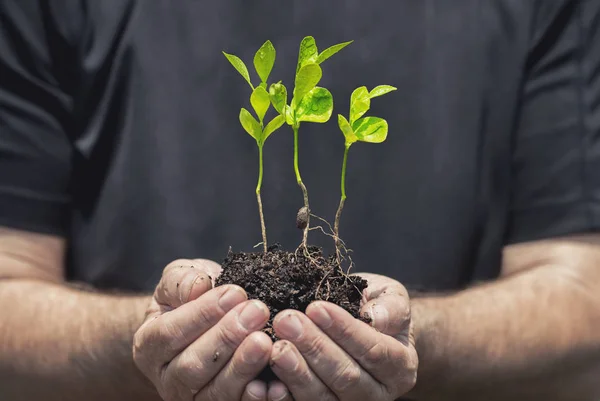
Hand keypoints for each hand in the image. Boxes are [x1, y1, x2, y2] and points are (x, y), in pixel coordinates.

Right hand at [133, 259, 272, 400]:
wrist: (202, 324)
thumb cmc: (190, 298)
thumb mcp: (179, 280)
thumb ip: (181, 280)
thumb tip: (199, 285)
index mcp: (149, 346)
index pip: (170, 333)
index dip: (202, 314)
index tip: (235, 292)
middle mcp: (167, 379)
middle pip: (192, 367)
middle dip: (227, 337)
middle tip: (257, 311)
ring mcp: (193, 399)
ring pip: (215, 392)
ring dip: (243, 366)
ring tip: (265, 340)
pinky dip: (256, 397)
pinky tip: (273, 381)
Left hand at [267, 273, 416, 400]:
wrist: (366, 327)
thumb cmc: (375, 308)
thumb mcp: (391, 297)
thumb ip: (390, 306)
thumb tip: (375, 317)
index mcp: (400, 366)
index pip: (374, 351)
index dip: (344, 330)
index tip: (316, 307)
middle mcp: (378, 394)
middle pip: (346, 377)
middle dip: (314, 347)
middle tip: (286, 321)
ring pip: (323, 399)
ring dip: (296, 372)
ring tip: (276, 346)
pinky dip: (284, 398)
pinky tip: (267, 382)